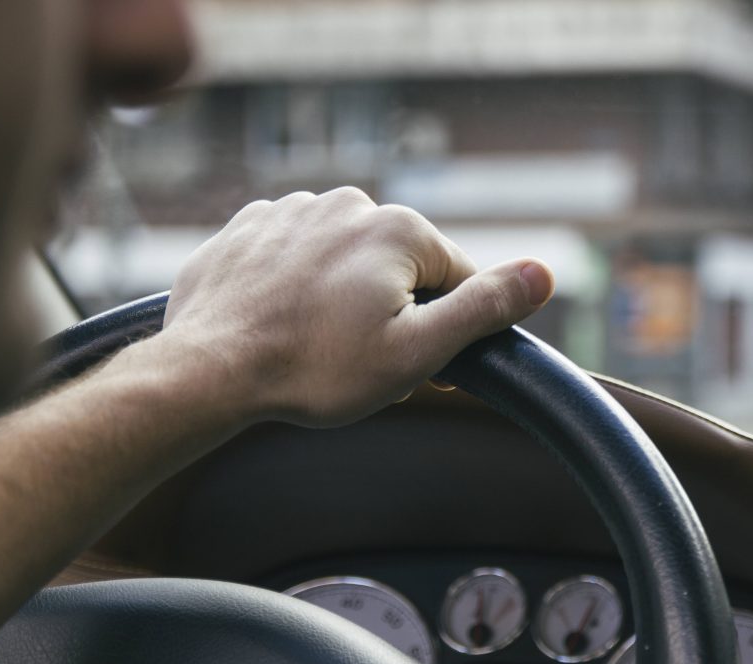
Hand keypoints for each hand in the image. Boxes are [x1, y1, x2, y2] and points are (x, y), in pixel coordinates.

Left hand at [161, 187, 553, 426]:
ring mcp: (290, 210)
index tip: (414, 363)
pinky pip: (294, 254)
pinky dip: (296, 285)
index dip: (443, 328)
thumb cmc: (314, 370)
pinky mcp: (247, 226)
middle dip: (390, 310)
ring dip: (342, 296)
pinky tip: (281, 321)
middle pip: (398, 266)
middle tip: (357, 360)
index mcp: (398, 229)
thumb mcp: (416, 351)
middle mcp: (347, 202)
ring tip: (313, 344)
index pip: (454, 277)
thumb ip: (483, 308)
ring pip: (345, 259)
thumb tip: (543, 273)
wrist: (208, 372)